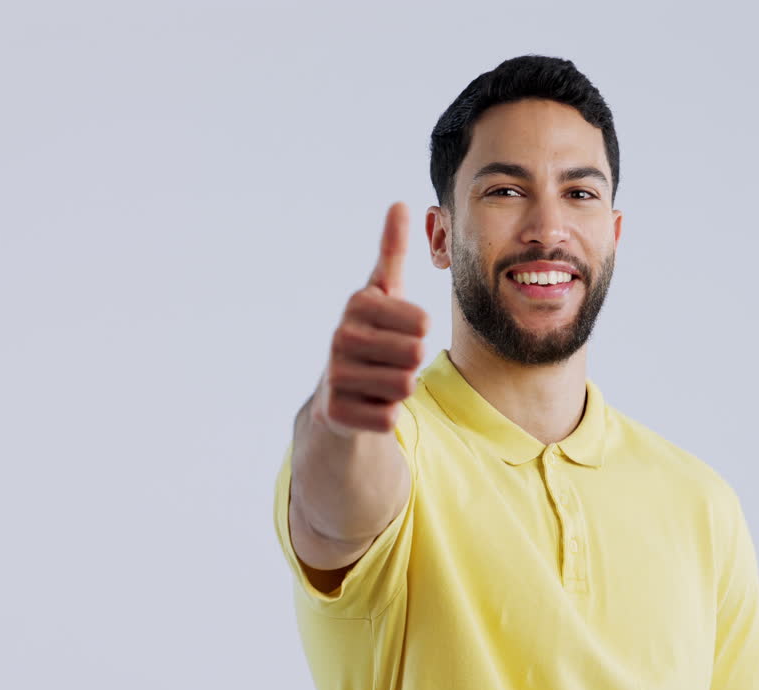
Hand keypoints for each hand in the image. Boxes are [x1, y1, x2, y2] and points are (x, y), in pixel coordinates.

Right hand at [312, 202, 429, 435]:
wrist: (336, 393)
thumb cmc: (371, 335)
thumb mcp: (382, 292)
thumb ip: (392, 251)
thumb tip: (401, 203)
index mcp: (358, 304)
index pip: (423, 323)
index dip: (419, 333)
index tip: (396, 332)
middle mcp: (340, 336)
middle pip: (416, 355)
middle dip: (410, 362)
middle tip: (387, 360)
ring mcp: (334, 376)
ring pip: (405, 387)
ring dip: (399, 389)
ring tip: (377, 381)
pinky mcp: (334, 413)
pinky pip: (389, 417)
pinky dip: (385, 415)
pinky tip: (366, 404)